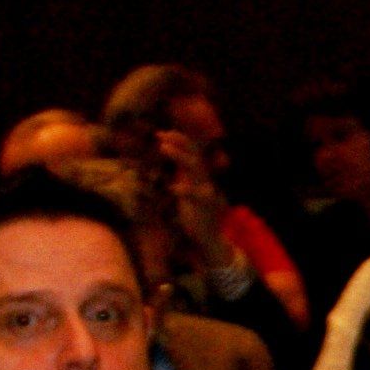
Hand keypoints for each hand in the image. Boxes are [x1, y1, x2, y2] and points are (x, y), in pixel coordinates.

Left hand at [155, 129, 236, 262]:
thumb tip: (171, 162)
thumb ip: (182, 175)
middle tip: (160, 135)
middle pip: (193, 154)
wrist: (209, 237)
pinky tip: (173, 187)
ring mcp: (205, 191)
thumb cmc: (195, 214)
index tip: (162, 133)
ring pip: (195, 168)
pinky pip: (194, 194)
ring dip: (179, 156)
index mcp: (200, 176)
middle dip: (178, 142)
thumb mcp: (188, 190)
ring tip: (163, 148)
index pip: (192, 152)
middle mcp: (204, 180)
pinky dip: (183, 189)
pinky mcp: (204, 206)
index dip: (179, 140)